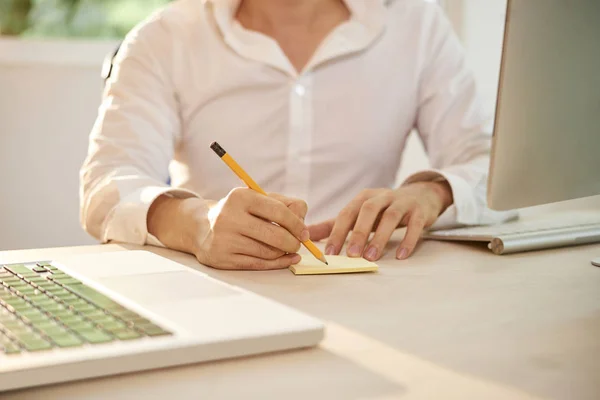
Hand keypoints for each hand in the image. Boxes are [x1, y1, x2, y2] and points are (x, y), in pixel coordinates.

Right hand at [148, 189, 308, 269]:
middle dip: (293, 242)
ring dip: (283, 252)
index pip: (278, 212)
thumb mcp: (258, 199)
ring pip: (268, 252)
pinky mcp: (222, 258)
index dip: (297, 224)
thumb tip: (304, 227)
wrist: (202, 228)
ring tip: (285, 248)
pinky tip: (286, 259)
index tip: (304, 232)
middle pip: (276, 235)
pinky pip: (258, 264)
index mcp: (240, 197)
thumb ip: (286, 205)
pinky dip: (277, 263)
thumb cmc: (239, 212)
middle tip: (298, 243)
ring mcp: (224, 239)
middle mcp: (229, 217)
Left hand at [309, 182, 452, 260]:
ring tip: (372, 257)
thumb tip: (307, 234)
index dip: (338, 232)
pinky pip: (415, 225)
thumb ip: (334, 224)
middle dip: (359, 233)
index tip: (330, 253)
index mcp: (363, 198)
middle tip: (351, 255)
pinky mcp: (420, 211)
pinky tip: (401, 255)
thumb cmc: (383, 209)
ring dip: (380, 237)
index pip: (347, 213)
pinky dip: (408, 239)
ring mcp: (402, 202)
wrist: (420, 195)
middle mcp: (382, 196)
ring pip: (390, 216)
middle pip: (367, 211)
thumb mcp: (359, 213)